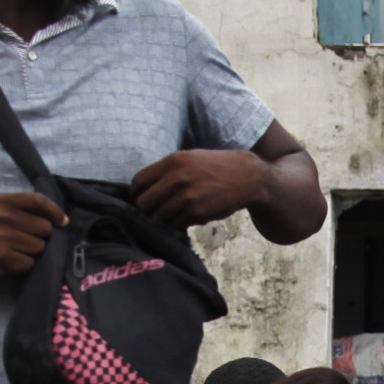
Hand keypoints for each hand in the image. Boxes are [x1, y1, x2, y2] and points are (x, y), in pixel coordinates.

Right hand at [0, 191, 67, 300]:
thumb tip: (52, 218)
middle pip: (43, 228)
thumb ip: (15, 210)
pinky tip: (6, 264)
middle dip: (38, 239)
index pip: (38, 200)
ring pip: (38, 247)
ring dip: (29, 254)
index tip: (62, 222)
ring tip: (10, 254)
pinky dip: (21, 266)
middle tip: (21, 244)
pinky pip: (28, 263)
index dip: (55, 211)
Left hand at [132, 149, 271, 225]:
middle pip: (145, 203)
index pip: (139, 182)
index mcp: (172, 161)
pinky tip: (189, 215)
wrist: (247, 177)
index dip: (136, 193)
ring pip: (159, 217)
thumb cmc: (215, 167)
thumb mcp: (189, 158)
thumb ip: (167, 171)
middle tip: (156, 210)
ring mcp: (187, 197)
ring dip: (164, 218)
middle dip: (148, 209)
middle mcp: (177, 178)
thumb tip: (143, 190)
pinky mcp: (196, 213)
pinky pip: (176, 224)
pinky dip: (179, 223)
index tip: (140, 198)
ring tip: (175, 213)